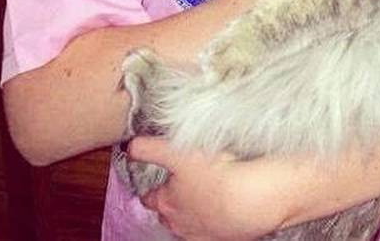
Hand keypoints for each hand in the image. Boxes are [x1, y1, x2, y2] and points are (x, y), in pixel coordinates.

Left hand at [128, 136, 288, 239]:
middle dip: (171, 203)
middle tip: (182, 186)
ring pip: (189, 224)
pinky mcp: (224, 236)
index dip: (151, 188)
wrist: (250, 198)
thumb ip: (149, 149)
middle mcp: (180, 223)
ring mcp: (202, 233)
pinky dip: (214, 220)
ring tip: (204, 195)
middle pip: (168, 214)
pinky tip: (222, 207)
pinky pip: (212, 230)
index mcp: (166, 203)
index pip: (149, 198)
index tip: (155, 182)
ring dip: (192, 211)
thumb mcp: (176, 152)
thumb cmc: (213, 175)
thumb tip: (130, 147)